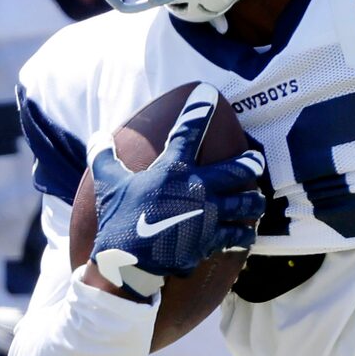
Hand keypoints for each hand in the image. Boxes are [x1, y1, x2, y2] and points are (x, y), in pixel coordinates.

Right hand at [89, 85, 263, 298]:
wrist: (129, 262)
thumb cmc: (119, 220)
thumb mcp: (109, 184)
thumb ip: (105, 158)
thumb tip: (97, 136)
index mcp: (173, 170)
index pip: (189, 131)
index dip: (199, 109)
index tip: (208, 93)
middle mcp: (198, 188)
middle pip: (237, 170)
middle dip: (250, 163)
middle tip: (256, 161)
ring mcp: (210, 215)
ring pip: (246, 204)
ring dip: (254, 202)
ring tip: (257, 202)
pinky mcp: (213, 240)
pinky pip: (238, 236)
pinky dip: (244, 236)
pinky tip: (247, 236)